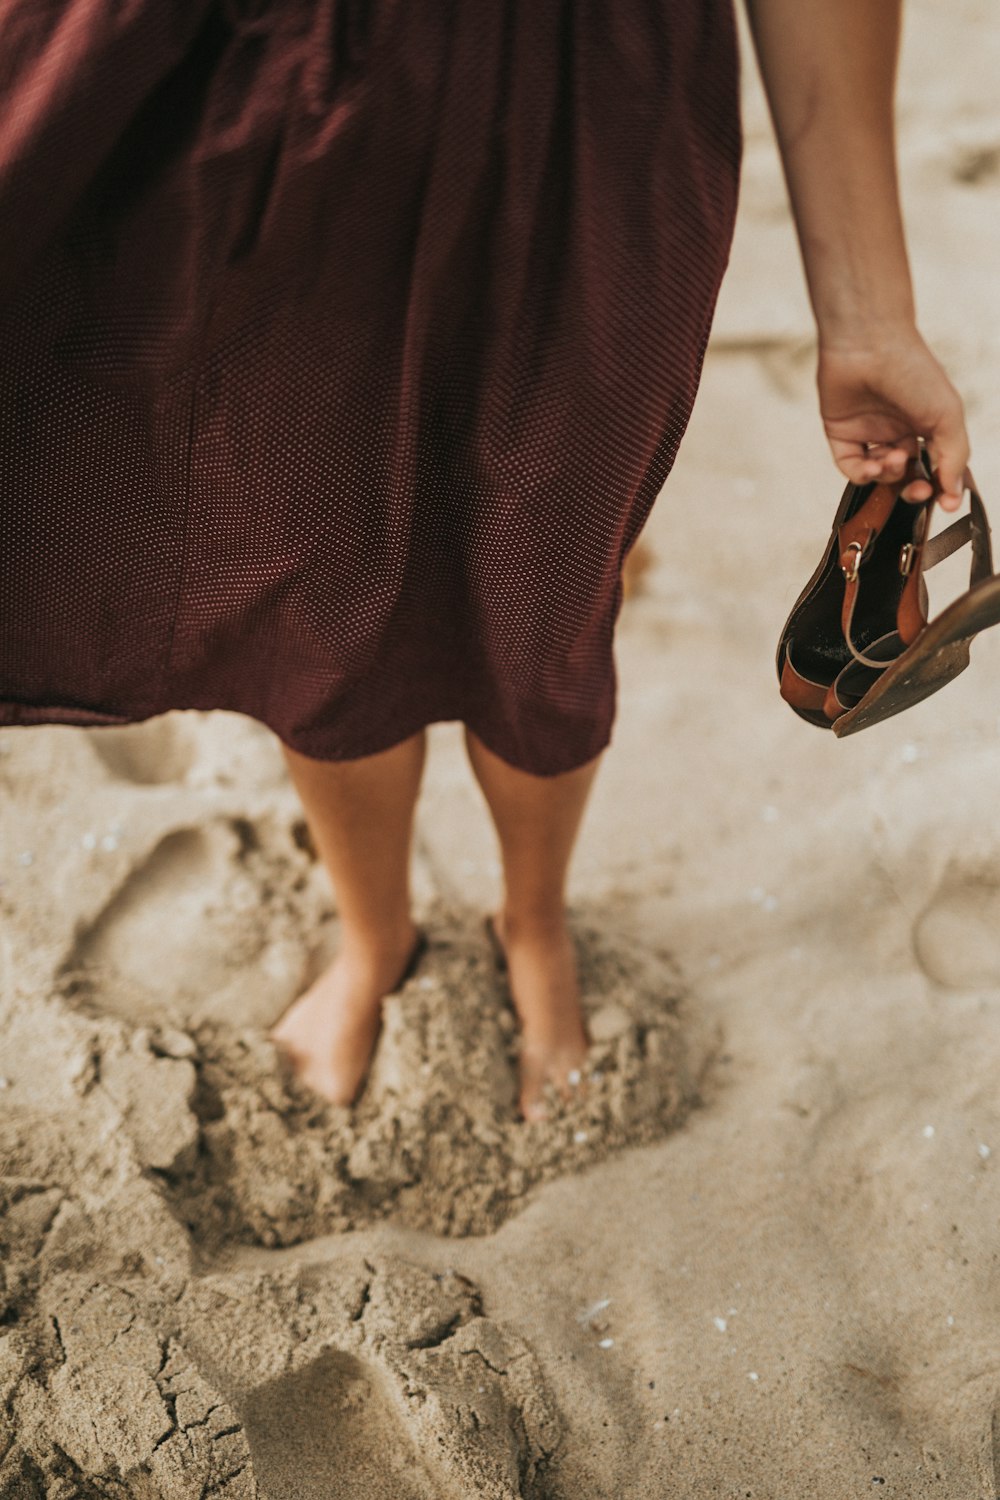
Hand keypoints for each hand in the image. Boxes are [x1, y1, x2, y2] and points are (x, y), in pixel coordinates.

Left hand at [816, 327, 969, 511]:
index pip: (935, 465)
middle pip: (906, 475)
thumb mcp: (947, 416)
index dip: (940, 486)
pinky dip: (863, 475)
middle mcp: (898, 430)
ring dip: (889, 476)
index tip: (946, 502)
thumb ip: (953, 456)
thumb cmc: (913, 372)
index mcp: (927, 424)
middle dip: (913, 488)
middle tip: (917, 490)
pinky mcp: (842, 435)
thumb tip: (953, 494)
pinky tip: (873, 466)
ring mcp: (870, 434)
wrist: (869, 346)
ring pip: (880, 474)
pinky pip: (851, 468)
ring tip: (892, 459)